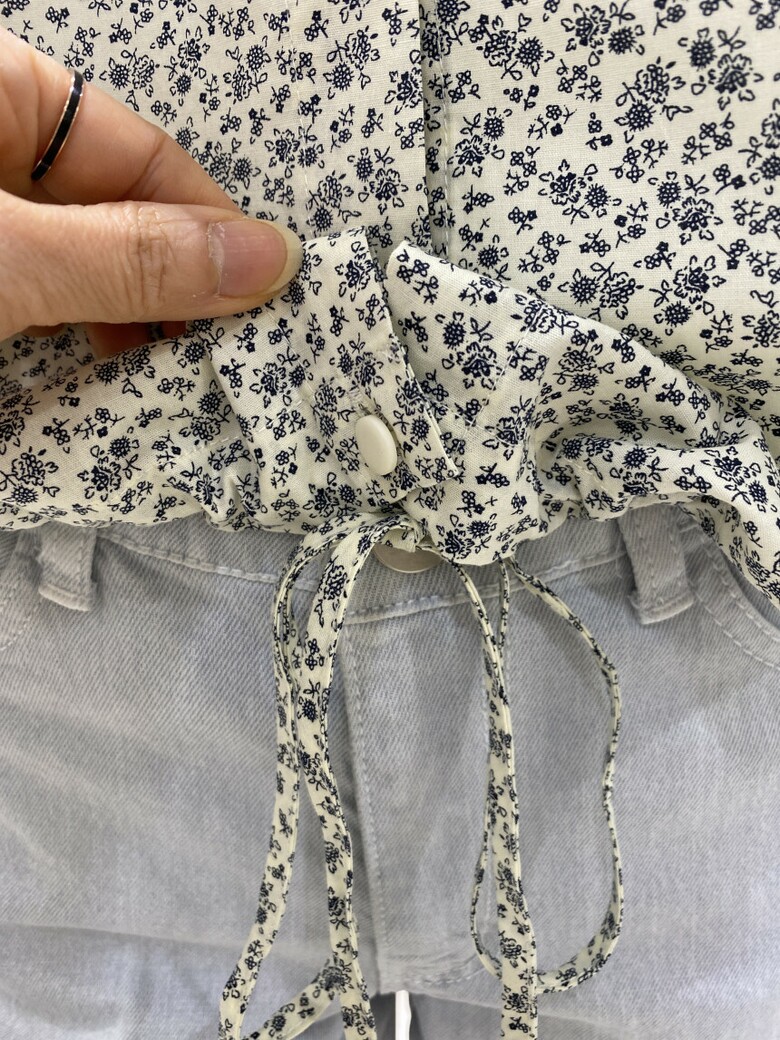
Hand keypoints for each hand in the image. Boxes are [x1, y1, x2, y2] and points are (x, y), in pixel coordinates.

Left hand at [0, 26, 302, 355]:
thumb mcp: (8, 256)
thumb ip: (127, 257)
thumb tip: (257, 257)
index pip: (142, 151)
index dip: (210, 226)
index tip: (259, 289)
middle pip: (117, 204)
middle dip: (171, 280)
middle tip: (217, 345)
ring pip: (81, 254)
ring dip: (127, 316)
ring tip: (164, 369)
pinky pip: (41, 290)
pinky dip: (75, 329)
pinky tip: (102, 365)